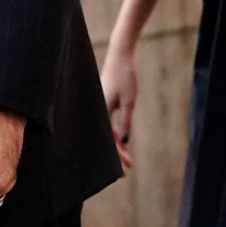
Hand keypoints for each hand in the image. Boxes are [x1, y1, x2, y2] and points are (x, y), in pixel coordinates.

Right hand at [100, 47, 137, 171]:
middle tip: (125, 171)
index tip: (122, 168)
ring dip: (116, 145)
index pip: (107, 139)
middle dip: (114, 154)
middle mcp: (97, 110)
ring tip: (126, 160)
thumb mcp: (128, 100)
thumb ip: (125, 120)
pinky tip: (122, 142)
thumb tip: (123, 140)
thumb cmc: (124, 76)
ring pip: (106, 132)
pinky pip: (108, 123)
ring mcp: (101, 106)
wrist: (120, 55)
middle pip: (105, 138)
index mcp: (100, 110)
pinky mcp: (105, 102)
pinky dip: (114, 134)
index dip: (115, 155)